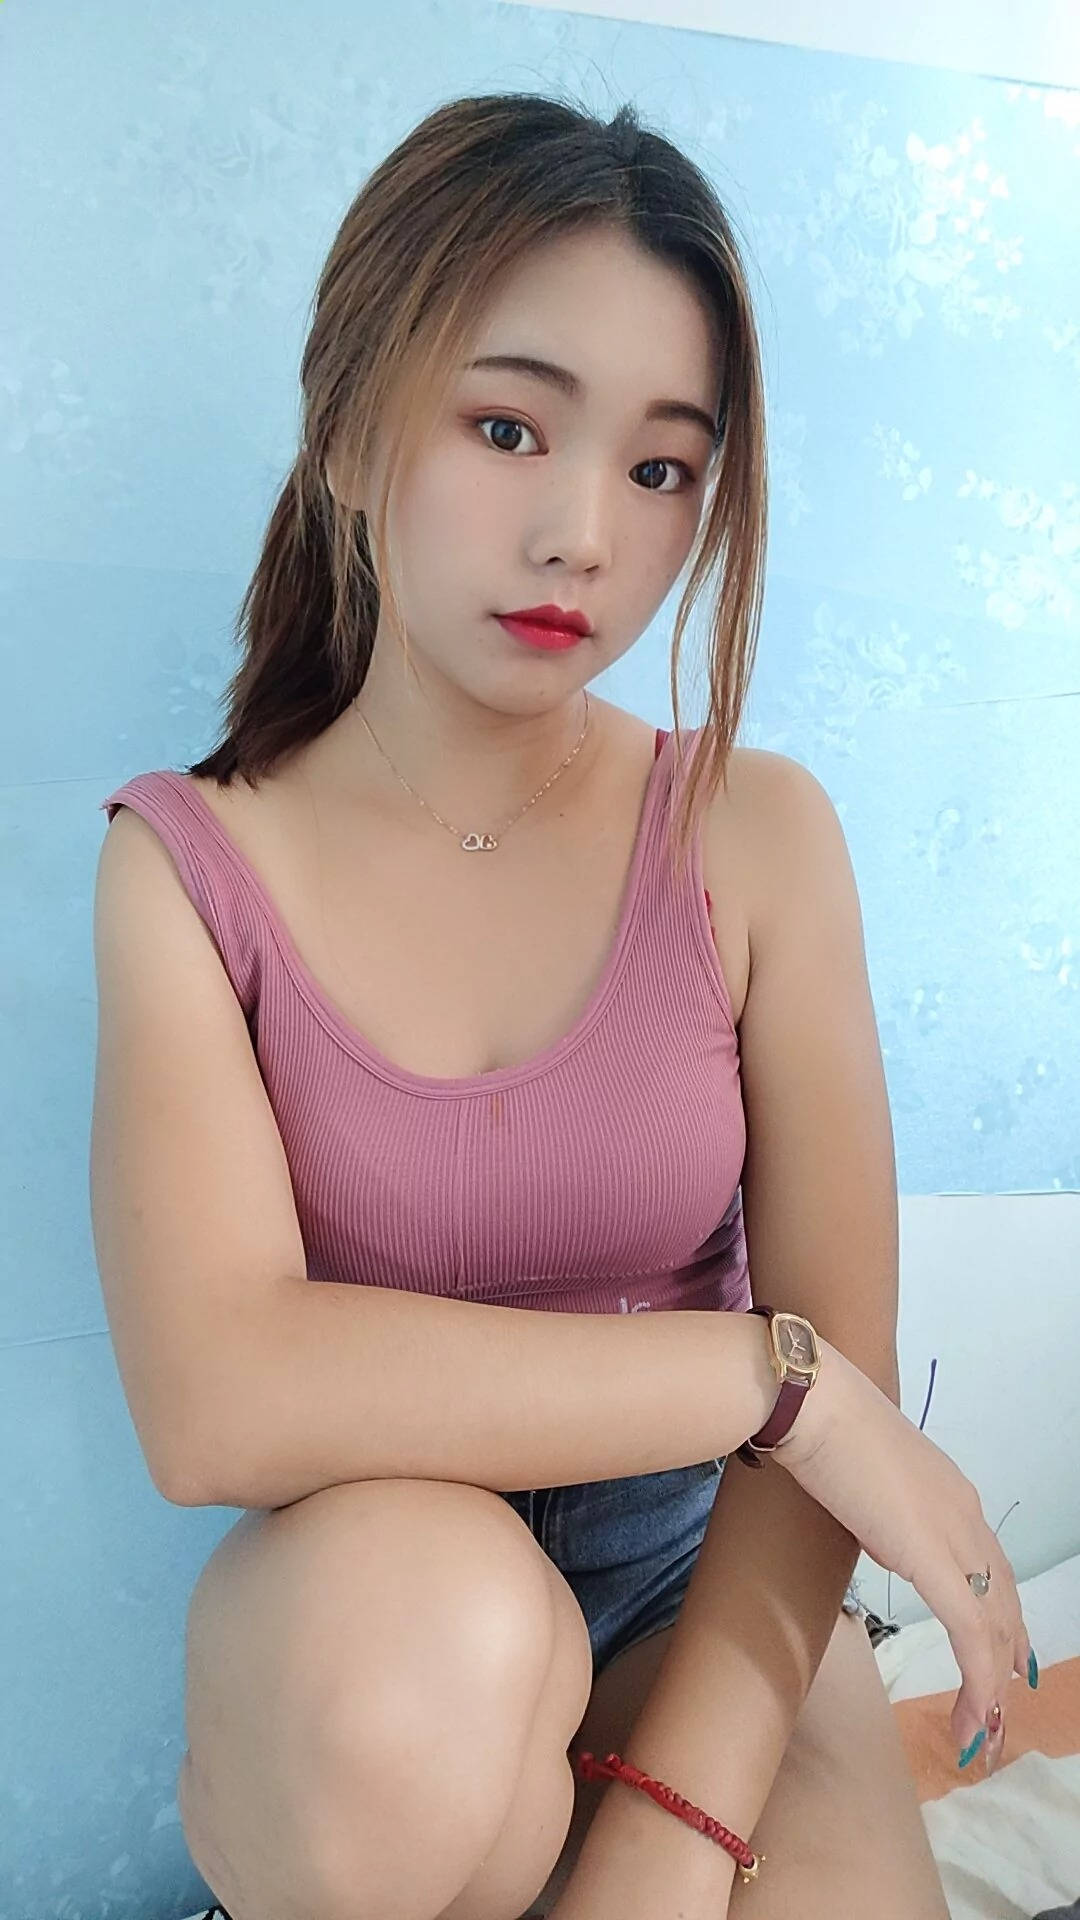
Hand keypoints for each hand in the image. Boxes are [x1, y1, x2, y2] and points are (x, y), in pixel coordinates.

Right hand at [773, 1337, 1031, 1762]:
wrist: (812, 1403)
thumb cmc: (819, 1427)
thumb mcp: (860, 1478)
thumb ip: (880, 1510)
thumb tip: (878, 1535)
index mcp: (949, 1492)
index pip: (990, 1566)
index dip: (1000, 1616)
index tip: (1003, 1657)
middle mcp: (965, 1513)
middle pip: (1003, 1599)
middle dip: (1005, 1658)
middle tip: (997, 1708)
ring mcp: (954, 1535)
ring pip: (994, 1625)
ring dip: (990, 1684)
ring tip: (982, 1729)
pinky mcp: (934, 1559)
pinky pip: (970, 1633)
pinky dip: (976, 1680)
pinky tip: (972, 1715)